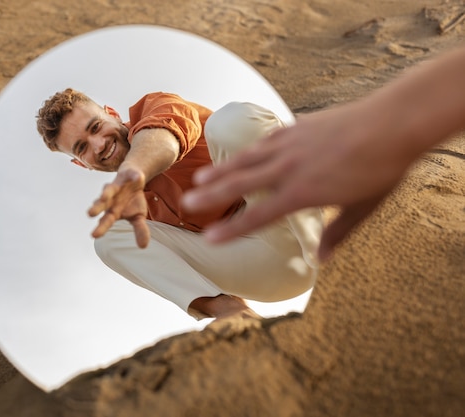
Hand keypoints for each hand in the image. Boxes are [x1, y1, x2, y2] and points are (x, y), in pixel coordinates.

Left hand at [88, 167, 149, 247]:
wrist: (135, 180)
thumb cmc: (132, 201)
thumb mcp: (138, 216)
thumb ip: (140, 230)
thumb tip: (143, 247)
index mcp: (113, 210)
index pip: (106, 220)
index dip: (101, 228)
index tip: (94, 236)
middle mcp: (111, 198)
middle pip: (102, 204)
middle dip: (96, 208)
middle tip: (90, 214)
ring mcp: (117, 185)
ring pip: (110, 188)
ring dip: (107, 192)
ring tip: (105, 197)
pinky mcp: (127, 174)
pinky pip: (132, 175)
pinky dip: (135, 176)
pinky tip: (138, 177)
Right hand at [183, 102, 414, 259]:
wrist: (394, 122)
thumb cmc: (383, 167)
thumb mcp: (363, 207)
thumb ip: (338, 234)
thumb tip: (321, 260)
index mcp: (304, 192)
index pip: (259, 215)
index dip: (231, 228)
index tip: (209, 238)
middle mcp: (290, 168)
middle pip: (242, 183)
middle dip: (212, 194)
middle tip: (186, 202)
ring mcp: (290, 144)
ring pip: (246, 159)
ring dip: (221, 170)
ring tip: (199, 179)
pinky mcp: (296, 128)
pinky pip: (264, 141)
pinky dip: (247, 151)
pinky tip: (239, 156)